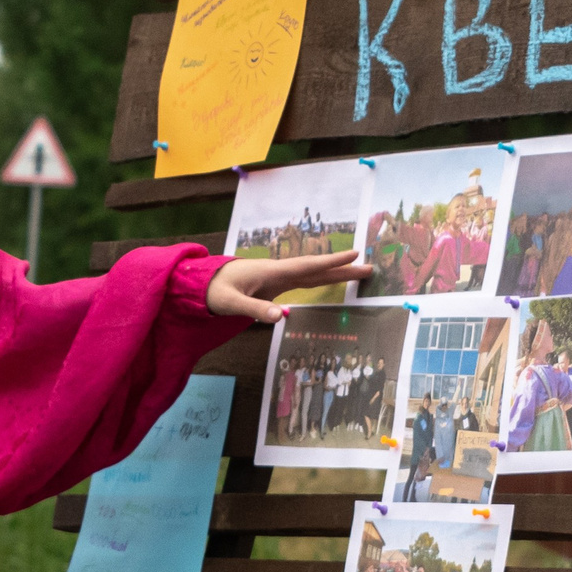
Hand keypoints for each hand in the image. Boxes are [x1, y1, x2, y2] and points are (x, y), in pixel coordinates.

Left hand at [206, 250, 371, 323]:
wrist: (202, 283)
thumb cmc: (215, 290)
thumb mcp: (231, 303)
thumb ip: (254, 309)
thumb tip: (280, 316)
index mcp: (272, 272)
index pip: (307, 267)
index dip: (330, 263)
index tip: (354, 255)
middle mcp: (280, 271)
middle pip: (317, 269)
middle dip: (343, 269)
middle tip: (369, 266)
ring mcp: (278, 276)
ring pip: (313, 274)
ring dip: (336, 273)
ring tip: (359, 272)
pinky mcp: (275, 283)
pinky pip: (304, 280)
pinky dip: (320, 279)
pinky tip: (331, 280)